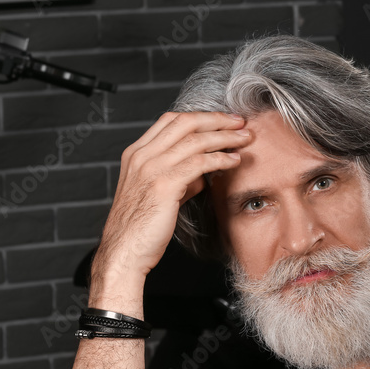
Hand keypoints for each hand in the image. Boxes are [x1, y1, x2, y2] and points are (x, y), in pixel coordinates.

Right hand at [90, 111, 250, 308]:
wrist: (124, 252)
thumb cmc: (141, 229)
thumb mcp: (158, 195)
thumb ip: (179, 180)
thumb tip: (204, 174)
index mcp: (136, 153)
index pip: (171, 121)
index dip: (200, 117)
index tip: (223, 120)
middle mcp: (142, 156)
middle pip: (185, 123)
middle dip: (217, 119)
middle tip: (241, 122)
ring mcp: (151, 168)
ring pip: (195, 140)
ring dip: (225, 137)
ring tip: (245, 139)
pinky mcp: (164, 185)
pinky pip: (199, 163)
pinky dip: (220, 159)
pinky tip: (234, 161)